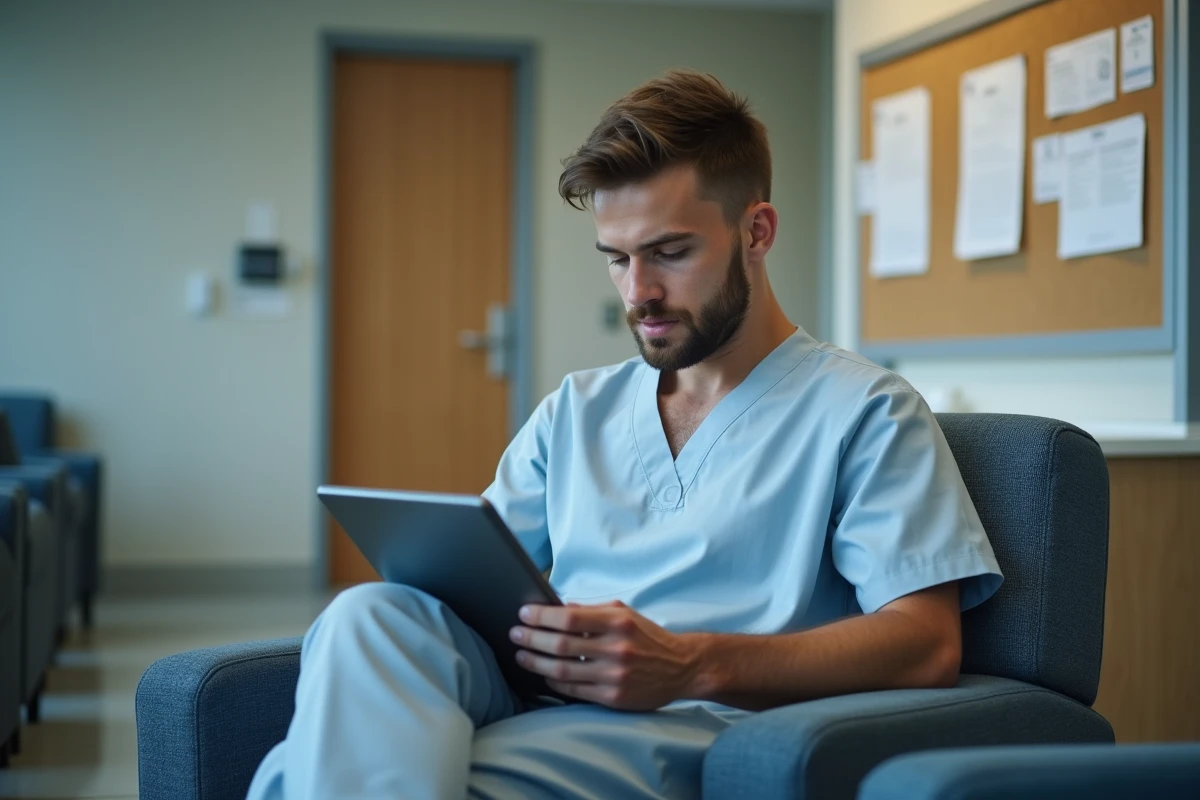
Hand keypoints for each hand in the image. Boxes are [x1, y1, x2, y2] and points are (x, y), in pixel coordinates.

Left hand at [510, 600, 699, 709]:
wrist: (682, 667)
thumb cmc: (648, 637)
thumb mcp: (625, 614)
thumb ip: (592, 611)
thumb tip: (559, 607)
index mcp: (617, 622)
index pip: (569, 618)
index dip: (542, 616)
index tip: (524, 614)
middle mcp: (615, 648)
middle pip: (561, 644)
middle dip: (532, 638)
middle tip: (515, 634)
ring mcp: (614, 675)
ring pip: (562, 670)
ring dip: (536, 662)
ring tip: (521, 654)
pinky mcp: (613, 697)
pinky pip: (574, 690)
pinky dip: (553, 682)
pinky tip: (543, 673)